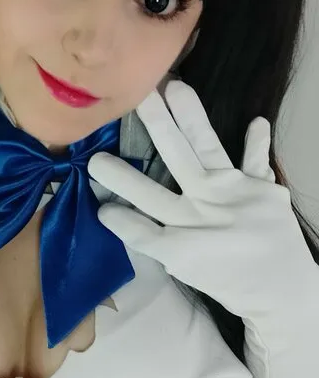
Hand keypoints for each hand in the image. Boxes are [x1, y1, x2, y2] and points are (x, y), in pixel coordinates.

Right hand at [88, 80, 316, 326]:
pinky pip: (257, 161)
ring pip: (205, 151)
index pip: (139, 216)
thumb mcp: (181, 267)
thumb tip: (110, 213)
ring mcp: (235, 195)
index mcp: (180, 239)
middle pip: (171, 167)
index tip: (96, 176)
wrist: (281, 291)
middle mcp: (203, 211)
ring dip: (190, 118)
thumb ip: (148, 237)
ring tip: (174, 87)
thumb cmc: (227, 281)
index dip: (117, 198)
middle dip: (151, 136)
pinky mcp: (263, 188)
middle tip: (130, 102)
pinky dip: (256, 143)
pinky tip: (256, 121)